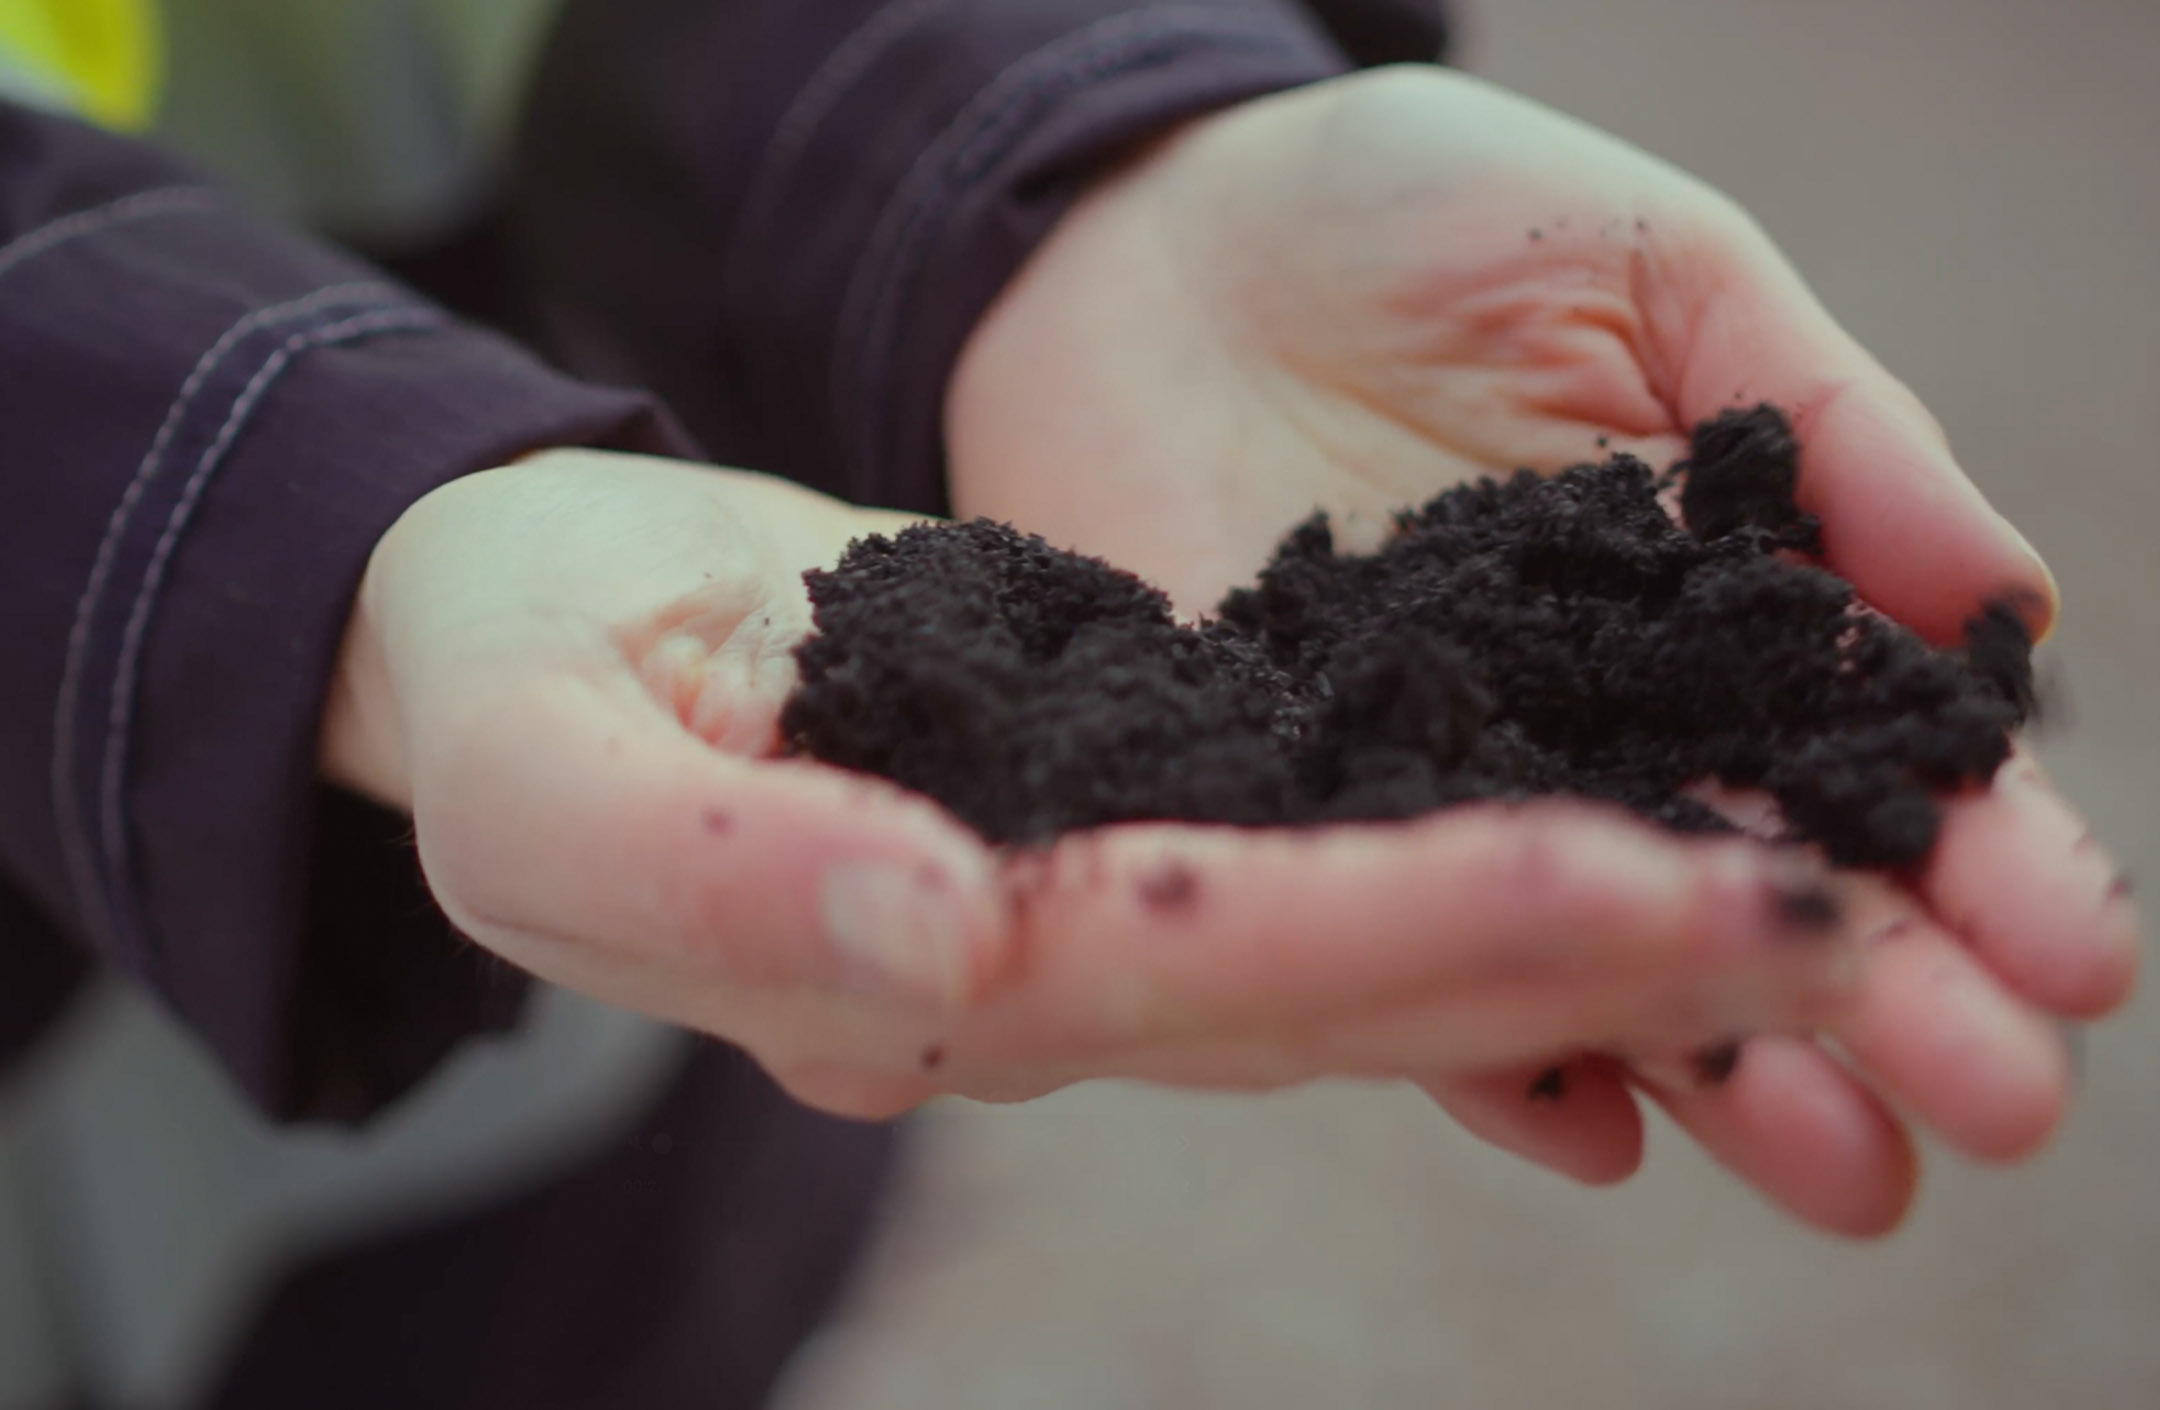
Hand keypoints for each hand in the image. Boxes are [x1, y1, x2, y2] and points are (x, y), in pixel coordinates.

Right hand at [322, 450, 1876, 1126]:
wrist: (526, 626)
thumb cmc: (507, 690)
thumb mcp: (539, 777)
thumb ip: (711, 880)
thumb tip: (938, 938)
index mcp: (900, 974)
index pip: (1186, 964)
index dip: (1410, 935)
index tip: (1627, 885)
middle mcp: (1032, 971)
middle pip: (1331, 981)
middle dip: (1575, 946)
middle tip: (1819, 911)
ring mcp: (1091, 904)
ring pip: (1360, 940)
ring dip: (1573, 913)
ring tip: (1791, 874)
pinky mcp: (1125, 814)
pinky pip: (1327, 845)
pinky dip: (1480, 842)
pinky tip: (1632, 804)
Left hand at [946, 67, 2140, 1233]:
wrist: (1146, 229)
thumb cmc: (1410, 218)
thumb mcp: (1647, 267)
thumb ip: (1821, 428)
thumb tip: (2010, 603)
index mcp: (1698, 605)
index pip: (1854, 744)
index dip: (1973, 846)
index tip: (2074, 954)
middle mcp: (1579, 725)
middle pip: (1743, 884)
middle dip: (1885, 997)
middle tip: (2003, 1103)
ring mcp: (1427, 784)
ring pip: (1587, 957)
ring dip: (1724, 1072)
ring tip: (1856, 1176)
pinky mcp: (1270, 813)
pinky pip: (1377, 951)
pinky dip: (1478, 1051)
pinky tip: (1592, 1129)